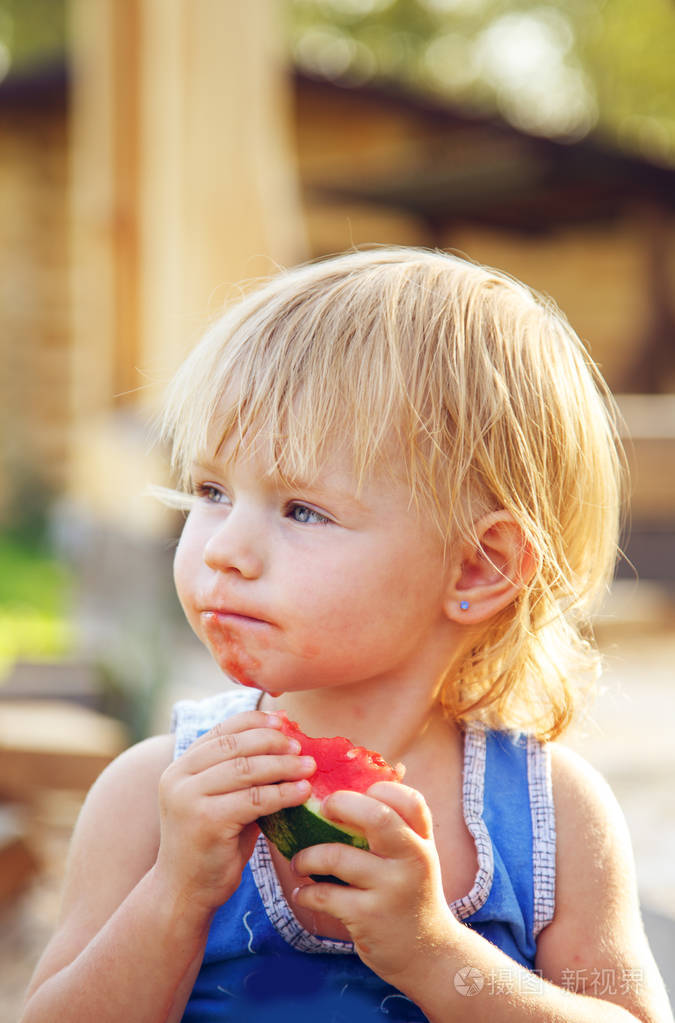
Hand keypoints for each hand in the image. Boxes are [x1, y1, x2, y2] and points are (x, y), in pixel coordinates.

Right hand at [154, 710, 314, 922]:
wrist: (185, 892)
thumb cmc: (212, 844)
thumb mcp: (221, 801)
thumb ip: (240, 774)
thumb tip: (285, 742)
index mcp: (180, 766)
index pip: (221, 731)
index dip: (254, 722)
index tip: (282, 721)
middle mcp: (178, 777)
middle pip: (235, 747)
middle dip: (272, 742)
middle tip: (300, 746)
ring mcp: (188, 799)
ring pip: (246, 770)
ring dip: (283, 766)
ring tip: (309, 766)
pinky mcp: (206, 821)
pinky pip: (254, 799)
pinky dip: (283, 793)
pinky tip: (303, 792)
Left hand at [290, 782, 456, 982]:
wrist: (427, 954)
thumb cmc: (411, 893)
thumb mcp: (415, 855)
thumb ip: (398, 823)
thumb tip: (359, 780)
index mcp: (422, 841)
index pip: (410, 799)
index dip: (380, 787)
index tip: (354, 791)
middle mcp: (413, 861)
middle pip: (378, 817)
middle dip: (342, 804)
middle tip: (321, 808)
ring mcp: (392, 890)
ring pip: (338, 857)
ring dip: (308, 857)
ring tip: (299, 861)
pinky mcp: (369, 918)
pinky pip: (326, 895)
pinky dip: (306, 893)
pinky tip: (303, 893)